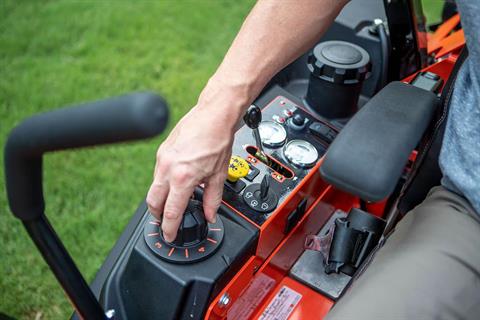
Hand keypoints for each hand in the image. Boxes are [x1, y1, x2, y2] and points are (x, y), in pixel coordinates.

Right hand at [147, 85, 242, 241]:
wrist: (214, 115)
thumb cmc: (218, 140)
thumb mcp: (219, 175)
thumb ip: (212, 199)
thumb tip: (209, 214)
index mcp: (183, 178)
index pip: (171, 212)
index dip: (169, 228)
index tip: (170, 236)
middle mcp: (168, 169)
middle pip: (153, 202)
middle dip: (157, 217)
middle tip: (165, 223)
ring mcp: (162, 158)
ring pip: (153, 187)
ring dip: (160, 199)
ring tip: (172, 203)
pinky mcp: (162, 151)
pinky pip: (157, 173)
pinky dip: (163, 183)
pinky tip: (174, 183)